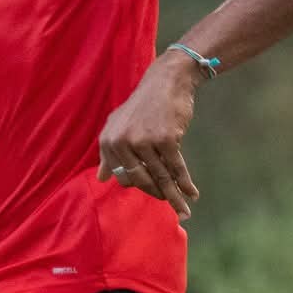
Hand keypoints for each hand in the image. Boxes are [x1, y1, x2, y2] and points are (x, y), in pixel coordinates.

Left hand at [98, 52, 202, 221]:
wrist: (167, 81)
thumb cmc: (143, 105)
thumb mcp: (117, 124)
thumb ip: (108, 152)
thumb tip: (101, 178)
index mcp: (108, 141)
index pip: (123, 177)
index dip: (140, 185)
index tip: (153, 190)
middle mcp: (123, 142)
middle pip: (141, 180)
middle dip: (158, 194)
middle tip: (171, 204)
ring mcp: (144, 141)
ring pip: (161, 177)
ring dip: (174, 196)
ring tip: (184, 211)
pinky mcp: (165, 139)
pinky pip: (176, 168)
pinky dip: (185, 183)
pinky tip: (192, 193)